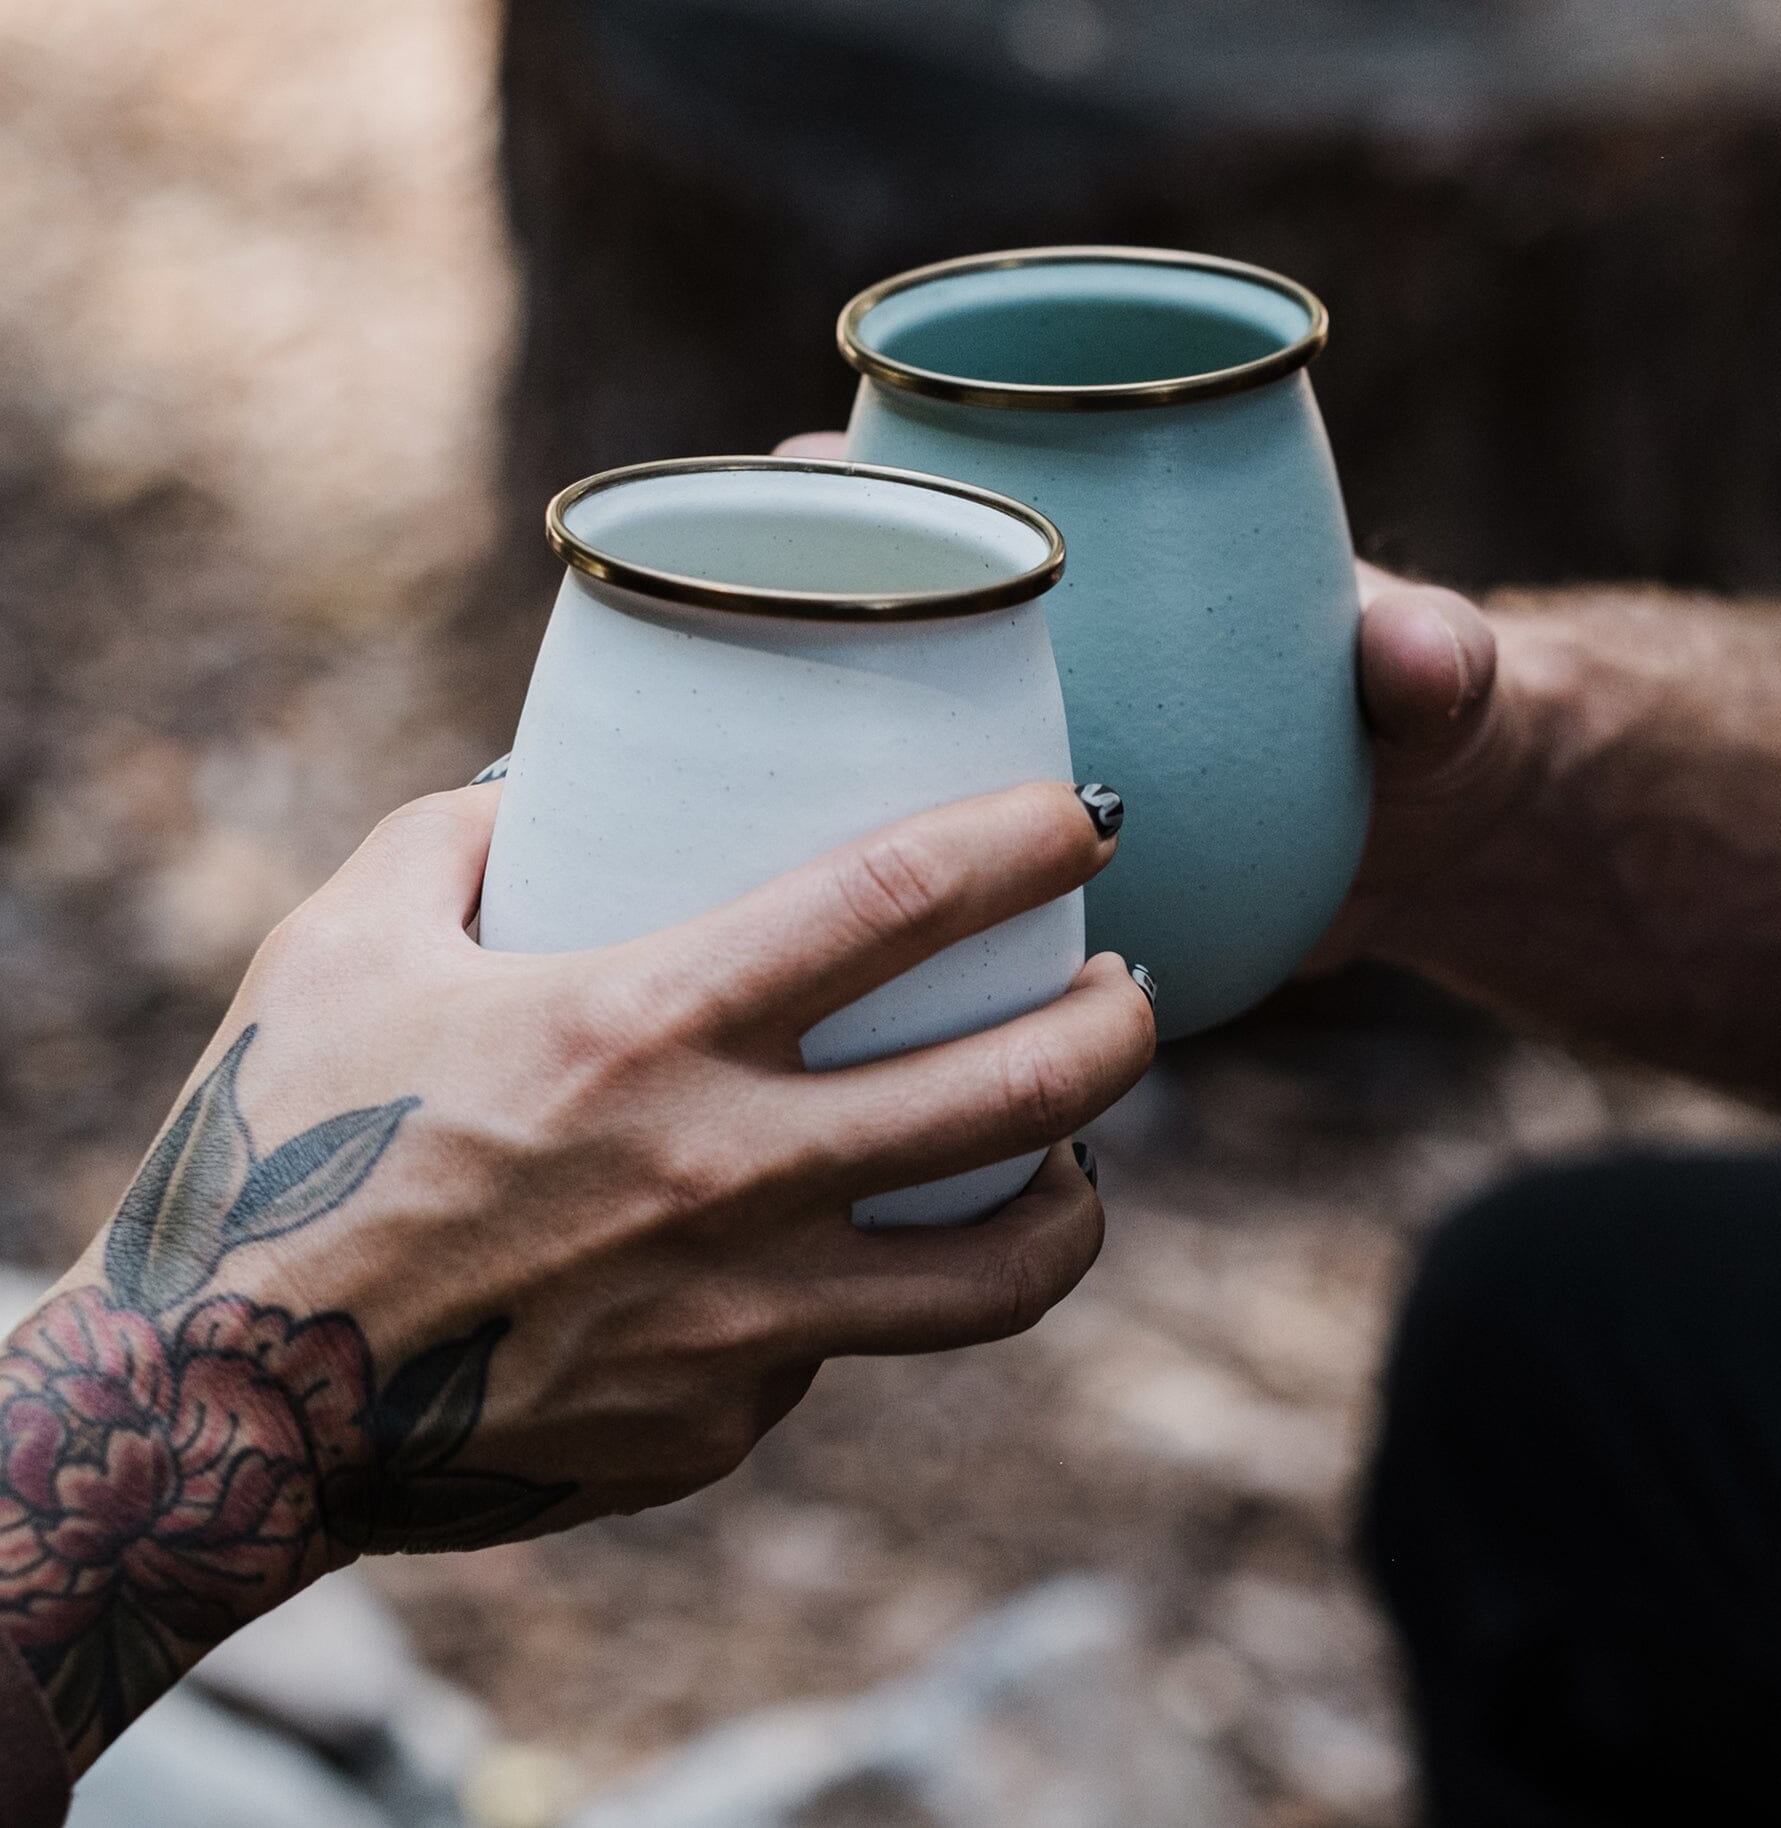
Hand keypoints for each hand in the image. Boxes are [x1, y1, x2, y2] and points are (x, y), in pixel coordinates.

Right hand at [0, 779, 1150, 1765]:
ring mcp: (739, 1325)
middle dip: (1120, 1028)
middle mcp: (722, 1180)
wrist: (221, 1411)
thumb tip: (532, 784)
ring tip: (1071, 1153)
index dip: (1025, 841)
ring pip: (997, 1275)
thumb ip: (455, 837)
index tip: (1087, 819)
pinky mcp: (722, 1425)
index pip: (896, 903)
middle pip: (1014, 1096)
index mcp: (640, 1030)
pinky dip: (854, 1288)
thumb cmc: (278, 1151)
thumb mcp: (345, 947)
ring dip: (1070, 1200)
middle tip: (1131, 992)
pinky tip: (820, 1257)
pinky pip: (839, 1347)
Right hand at [776, 432, 1525, 976]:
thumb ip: (1441, 670)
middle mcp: (1052, 657)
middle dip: (796, 626)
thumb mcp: (1445, 701)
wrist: (1436, 856)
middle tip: (720, 657)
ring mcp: (1034, 765)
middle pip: (889, 625)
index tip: (793, 475)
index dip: (865, 478)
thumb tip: (1405, 658)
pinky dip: (892, 907)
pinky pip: (949, 878)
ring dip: (811, 778)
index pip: (970, 492)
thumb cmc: (1437, 735)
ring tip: (728, 822)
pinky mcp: (1042, 871)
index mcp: (1122, 573)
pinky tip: (823, 963)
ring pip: (894, 757)